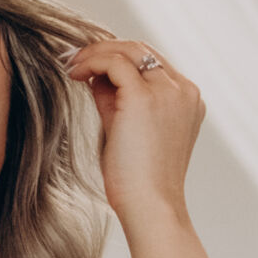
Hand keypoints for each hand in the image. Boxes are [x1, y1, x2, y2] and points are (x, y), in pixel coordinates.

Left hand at [67, 37, 205, 227]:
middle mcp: (183, 91)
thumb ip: (115, 101)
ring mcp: (167, 92)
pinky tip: (74, 73)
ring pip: (129, 50)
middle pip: (142, 50)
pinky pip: (114, 62)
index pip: (152, 63)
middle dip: (105, 49)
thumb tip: (95, 76)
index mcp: (187, 100)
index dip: (119, 59)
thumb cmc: (138, 182)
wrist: (150, 208)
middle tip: (74, 58)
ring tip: (70, 64)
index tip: (89, 66)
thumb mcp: (128, 131)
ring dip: (95, 52)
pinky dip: (91, 61)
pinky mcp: (143, 98)